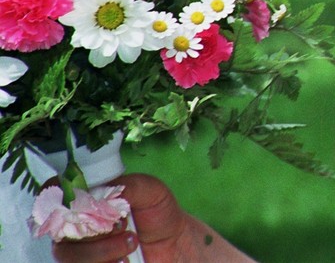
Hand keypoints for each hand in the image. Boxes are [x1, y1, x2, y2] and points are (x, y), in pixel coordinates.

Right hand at [52, 173, 254, 262]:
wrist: (176, 246)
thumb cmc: (160, 214)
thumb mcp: (152, 191)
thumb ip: (130, 186)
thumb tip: (103, 191)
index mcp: (85, 199)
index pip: (51, 194)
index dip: (55, 197)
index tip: (77, 202)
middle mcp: (75, 226)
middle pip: (58, 230)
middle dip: (91, 230)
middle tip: (124, 225)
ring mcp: (79, 252)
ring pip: (68, 256)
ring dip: (101, 251)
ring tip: (131, 243)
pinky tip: (126, 261)